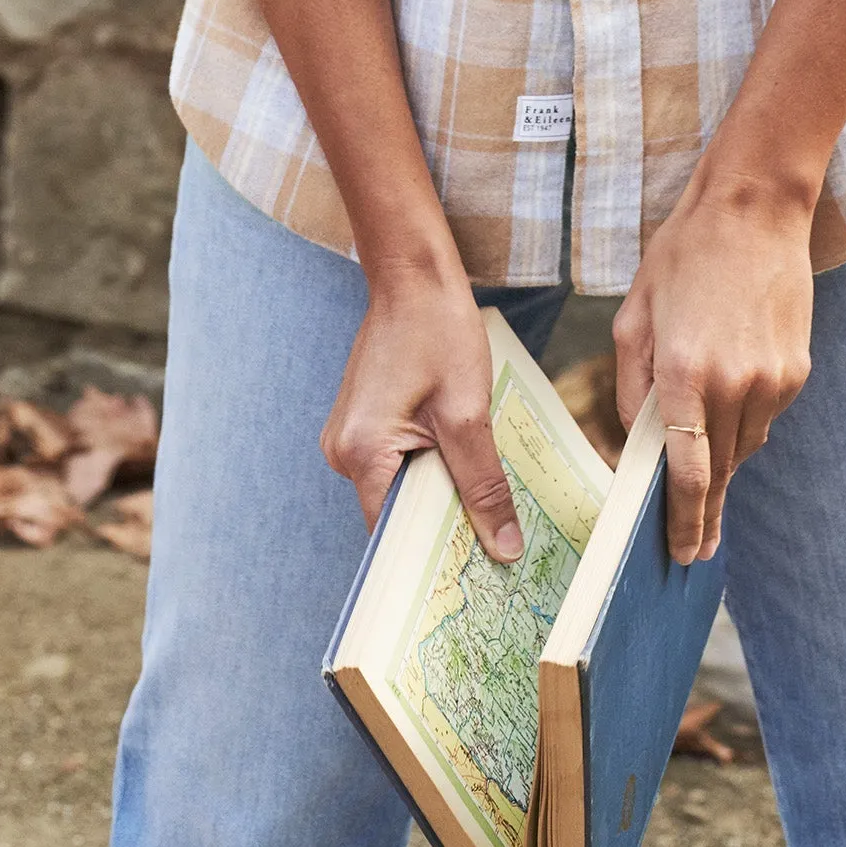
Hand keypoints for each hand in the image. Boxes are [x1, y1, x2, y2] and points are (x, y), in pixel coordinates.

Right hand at [321, 266, 524, 562]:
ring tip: (484, 497)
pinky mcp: (362, 420)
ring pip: (398, 486)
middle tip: (493, 541)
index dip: (436, 553)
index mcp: (361, 453)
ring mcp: (347, 434)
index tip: (477, 571)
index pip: (394, 533)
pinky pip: (394, 461)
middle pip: (396, 512)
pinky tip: (462, 460)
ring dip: (438, 491)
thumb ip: (483, 485)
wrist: (414, 275)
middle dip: (442, 522)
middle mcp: (342, 450)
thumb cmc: (439, 332)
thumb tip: (503, 547)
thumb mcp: (469, 414)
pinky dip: (427, 466)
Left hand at [612, 178, 813, 564]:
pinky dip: (745, 419)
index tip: (684, 554)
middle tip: (697, 546)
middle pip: (721, 472)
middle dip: (705, 508)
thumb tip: (638, 442)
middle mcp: (734, 385)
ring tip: (707, 462)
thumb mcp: (635, 316)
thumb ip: (633, 386)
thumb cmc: (683, 254)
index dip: (686, 522)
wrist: (755, 209)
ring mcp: (772, 380)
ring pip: (744, 447)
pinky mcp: (796, 371)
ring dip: (724, 459)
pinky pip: (765, 417)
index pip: (689, 474)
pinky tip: (731, 393)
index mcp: (685, 374)